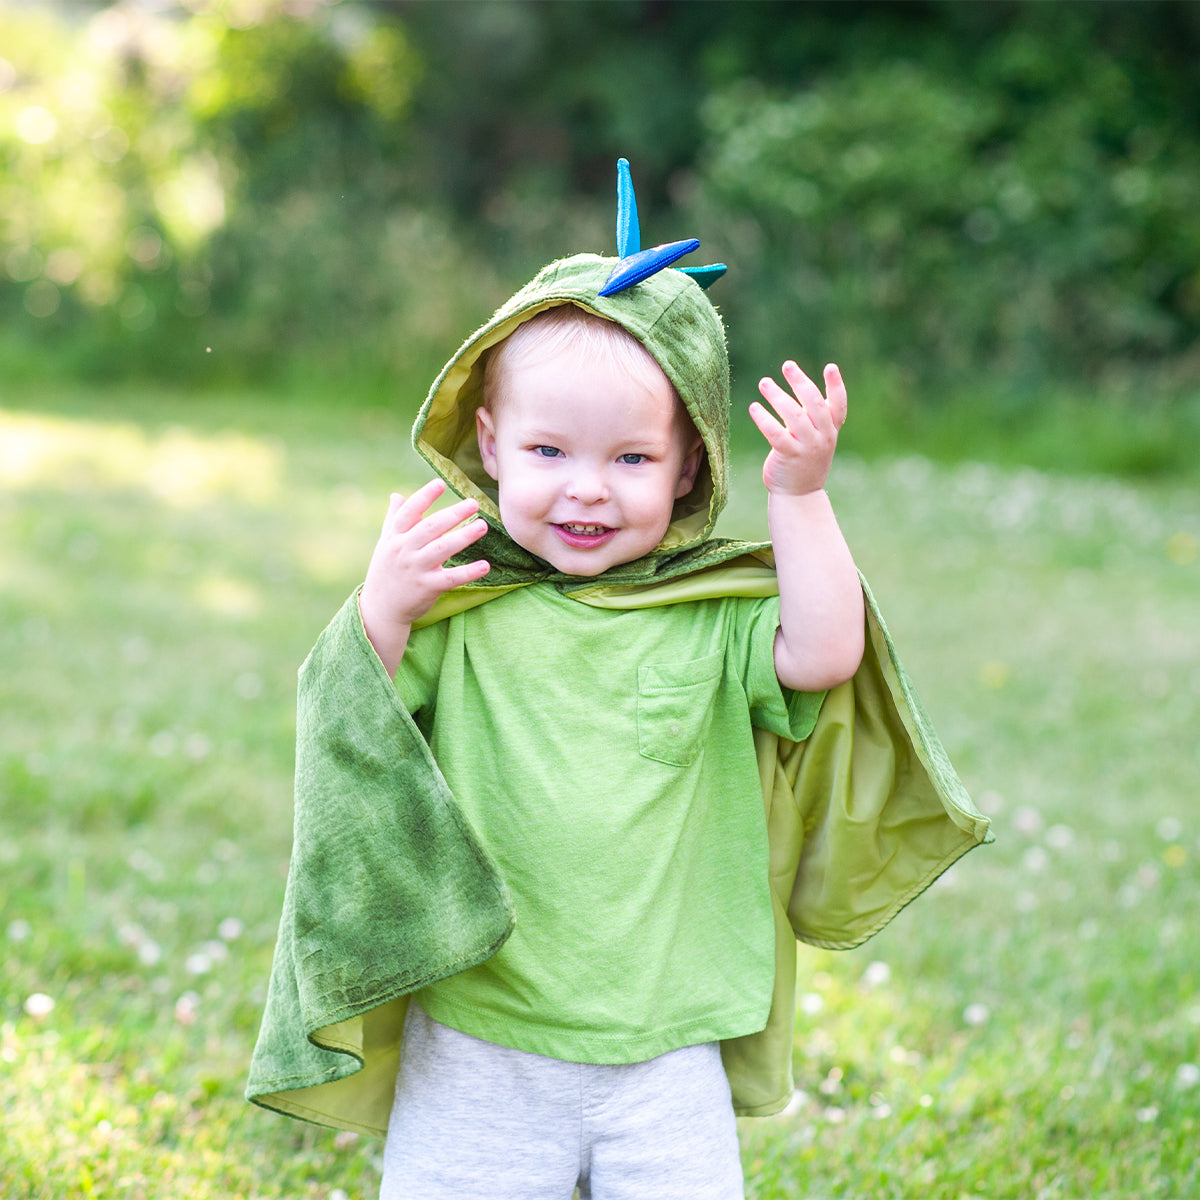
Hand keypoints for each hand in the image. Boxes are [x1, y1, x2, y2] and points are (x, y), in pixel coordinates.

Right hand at [358, 480, 489, 671]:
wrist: (380, 609)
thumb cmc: (386, 572)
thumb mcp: (386, 544)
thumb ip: (393, 519)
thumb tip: (396, 495)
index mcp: (394, 537)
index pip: (409, 512)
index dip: (424, 497)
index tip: (440, 483)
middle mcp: (403, 550)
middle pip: (430, 527)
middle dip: (453, 514)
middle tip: (473, 503)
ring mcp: (415, 569)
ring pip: (442, 549)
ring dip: (464, 536)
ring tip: (483, 525)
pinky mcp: (427, 588)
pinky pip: (451, 578)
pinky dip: (469, 572)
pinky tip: (486, 566)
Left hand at [749, 361, 846, 495]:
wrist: (799, 495)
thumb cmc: (804, 461)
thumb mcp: (815, 437)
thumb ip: (812, 415)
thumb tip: (800, 384)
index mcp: (831, 430)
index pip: (838, 405)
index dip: (836, 386)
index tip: (830, 367)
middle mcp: (822, 437)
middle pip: (813, 404)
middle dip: (800, 382)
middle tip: (787, 365)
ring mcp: (807, 447)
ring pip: (793, 416)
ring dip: (777, 396)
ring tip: (764, 382)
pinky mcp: (789, 456)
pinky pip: (776, 434)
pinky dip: (764, 419)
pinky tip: (753, 408)